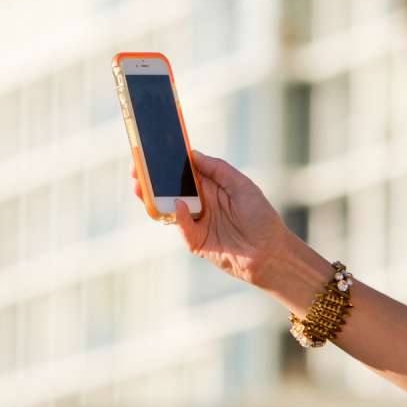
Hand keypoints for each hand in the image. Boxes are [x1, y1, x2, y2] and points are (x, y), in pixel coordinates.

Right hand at [143, 151, 297, 289]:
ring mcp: (195, 223)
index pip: (184, 173)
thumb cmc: (261, 217)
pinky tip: (177, 205)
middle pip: (170, 190)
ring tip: (140, 187)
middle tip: (136, 171)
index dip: (168, 164)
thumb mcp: (242, 186)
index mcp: (211, 188)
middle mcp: (200, 204)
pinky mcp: (195, 241)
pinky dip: (178, 216)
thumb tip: (193, 155)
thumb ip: (218, 170)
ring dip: (153, 199)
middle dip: (152, 180)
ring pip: (168, 208)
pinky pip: (181, 227)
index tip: (152, 154)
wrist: (270, 252)